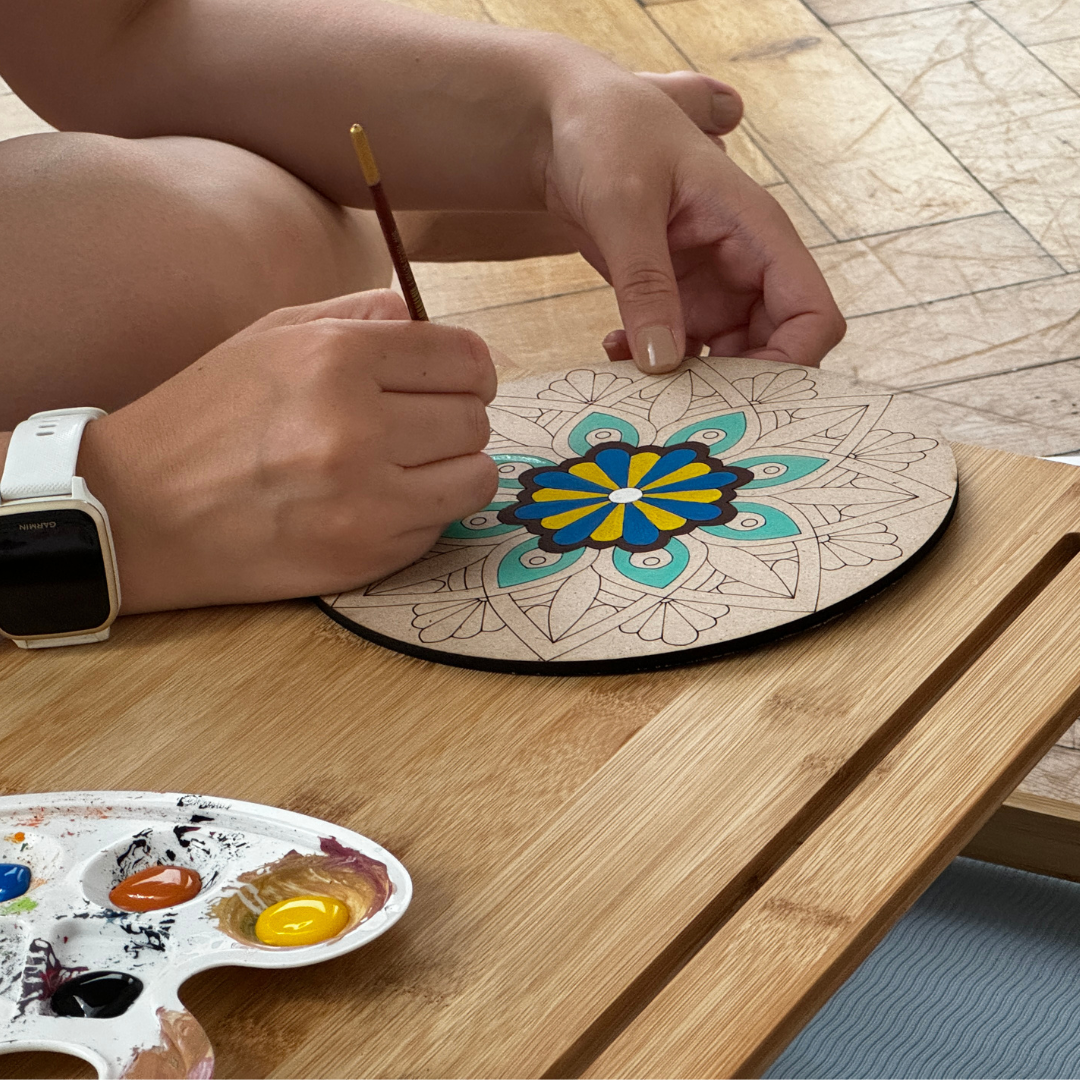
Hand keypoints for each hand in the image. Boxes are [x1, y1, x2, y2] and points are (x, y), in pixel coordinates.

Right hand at [78, 290, 497, 613]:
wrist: (139, 511)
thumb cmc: (208, 414)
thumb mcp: (273, 334)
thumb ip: (360, 314)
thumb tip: (425, 316)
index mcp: (337, 357)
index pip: (467, 359)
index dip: (470, 370)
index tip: (454, 382)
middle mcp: (358, 427)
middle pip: (475, 419)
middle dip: (455, 419)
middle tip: (414, 427)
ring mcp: (366, 500)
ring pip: (476, 477)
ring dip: (452, 469)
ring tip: (406, 466)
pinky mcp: (366, 556)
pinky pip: (441, 525)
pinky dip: (422, 513)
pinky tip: (374, 503)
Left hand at [540, 72, 844, 372]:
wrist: (565, 123)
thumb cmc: (607, 136)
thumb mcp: (624, 204)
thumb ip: (645, 283)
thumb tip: (662, 363)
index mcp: (756, 232)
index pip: (813, 313)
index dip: (793, 364)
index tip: (739, 397)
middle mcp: (744, 267)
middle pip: (774, 351)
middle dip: (734, 388)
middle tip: (679, 406)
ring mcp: (711, 288)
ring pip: (726, 361)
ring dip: (688, 382)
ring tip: (636, 379)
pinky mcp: (677, 300)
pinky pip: (683, 352)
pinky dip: (656, 364)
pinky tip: (616, 352)